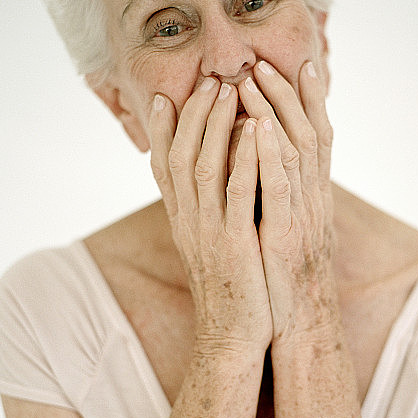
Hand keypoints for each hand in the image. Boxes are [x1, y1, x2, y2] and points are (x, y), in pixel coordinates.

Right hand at [149, 79, 271, 352]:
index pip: (164, 168)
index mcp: (182, 223)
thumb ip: (205, 218)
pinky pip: (239, 194)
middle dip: (194, 115)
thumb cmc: (228, 293)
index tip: (164, 96)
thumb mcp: (209, 251)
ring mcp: (209, 233)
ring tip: (229, 89)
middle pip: (181, 156)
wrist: (232, 338)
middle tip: (208, 80)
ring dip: (216, 125)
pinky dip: (245, 159)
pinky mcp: (236, 245)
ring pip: (205, 167)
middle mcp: (189, 223)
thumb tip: (210, 188)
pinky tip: (255, 131)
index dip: (163, 131)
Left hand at [238, 60, 337, 342]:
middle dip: (288, 94)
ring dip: (275, 112)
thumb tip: (276, 171)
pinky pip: (278, 187)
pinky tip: (259, 126)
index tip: (300, 64)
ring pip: (293, 152)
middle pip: (307, 134)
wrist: (299, 323)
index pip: (315, 138)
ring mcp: (301, 215)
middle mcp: (312, 199)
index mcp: (311, 197)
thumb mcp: (290, 231)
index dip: (310, 101)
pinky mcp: (284, 234)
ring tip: (255, 77)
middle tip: (268, 59)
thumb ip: (287, 198)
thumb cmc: (289, 278)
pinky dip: (270, 153)